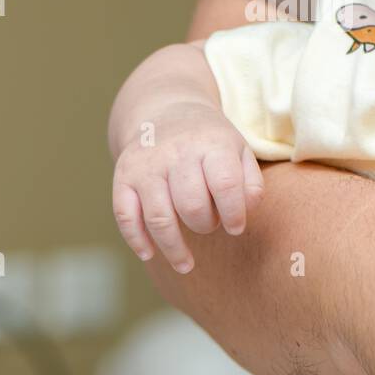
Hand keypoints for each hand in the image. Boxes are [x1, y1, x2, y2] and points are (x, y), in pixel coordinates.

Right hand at [111, 101, 263, 272]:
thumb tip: (244, 215)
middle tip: (209, 224)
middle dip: (204, 225)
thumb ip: (251, 183)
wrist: (166, 110)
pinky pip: (126, 215)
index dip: (233, 214)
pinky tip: (150, 254)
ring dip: (173, 248)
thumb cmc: (210, 142)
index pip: (224, 184)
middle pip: (191, 204)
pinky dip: (137, 239)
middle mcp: (176, 152)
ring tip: (186, 264)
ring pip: (159, 217)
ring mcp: (146, 165)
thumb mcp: (239, 150)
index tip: (236, 229)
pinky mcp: (123, 176)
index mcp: (211, 144)